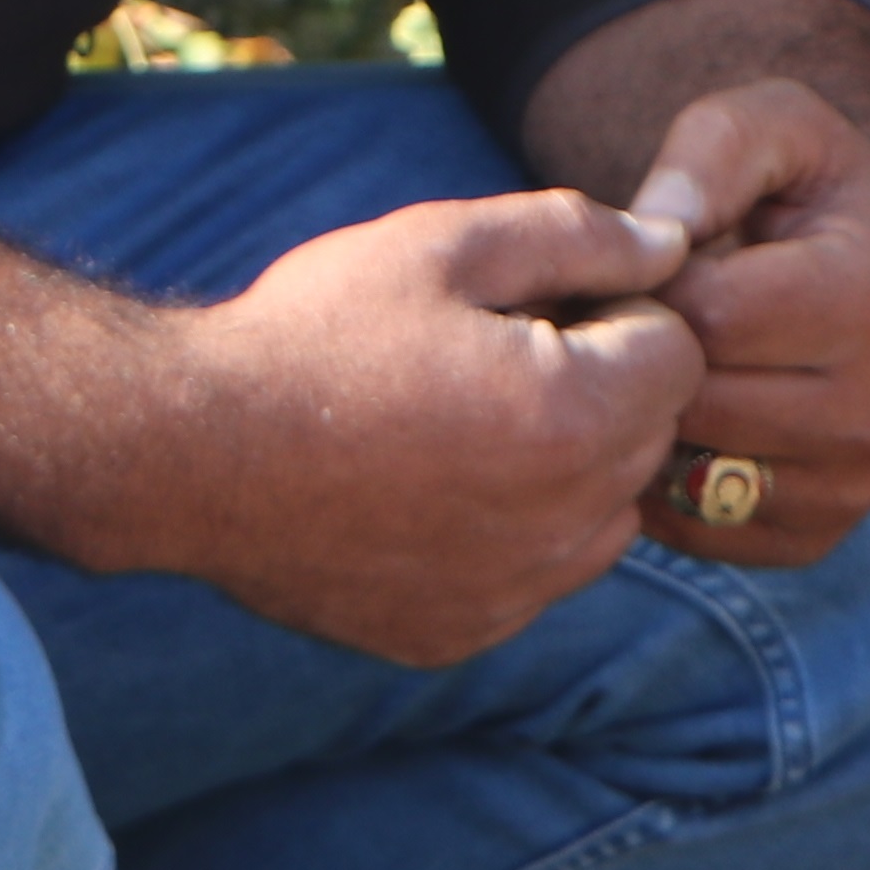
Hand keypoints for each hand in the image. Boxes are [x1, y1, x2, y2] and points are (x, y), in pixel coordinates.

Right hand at [137, 189, 711, 664]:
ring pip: (604, 514)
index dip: (615, 310)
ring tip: (460, 418)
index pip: (679, 352)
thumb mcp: (443, 244)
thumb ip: (578, 236)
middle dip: (599, 384)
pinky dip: (510, 532)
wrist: (189, 452)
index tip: (532, 303)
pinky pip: (536, 574)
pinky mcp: (463, 633)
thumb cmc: (315, 332)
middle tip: (488, 352)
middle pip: (650, 435)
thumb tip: (672, 246)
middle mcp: (561, 525)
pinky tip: (426, 485)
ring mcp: (512, 593)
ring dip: (566, 464)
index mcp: (572, 418)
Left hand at [623, 80, 869, 572]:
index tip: (650, 259)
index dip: (652, 281)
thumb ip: (711, 153)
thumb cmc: (810, 191)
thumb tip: (652, 229)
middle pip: (693, 400)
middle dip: (639, 352)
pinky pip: (692, 521)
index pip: (709, 315)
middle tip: (630, 313)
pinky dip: (660, 473)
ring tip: (651, 359)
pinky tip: (674, 415)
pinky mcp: (814, 533)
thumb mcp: (775, 129)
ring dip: (643, 416)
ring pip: (684, 468)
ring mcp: (850, 483)